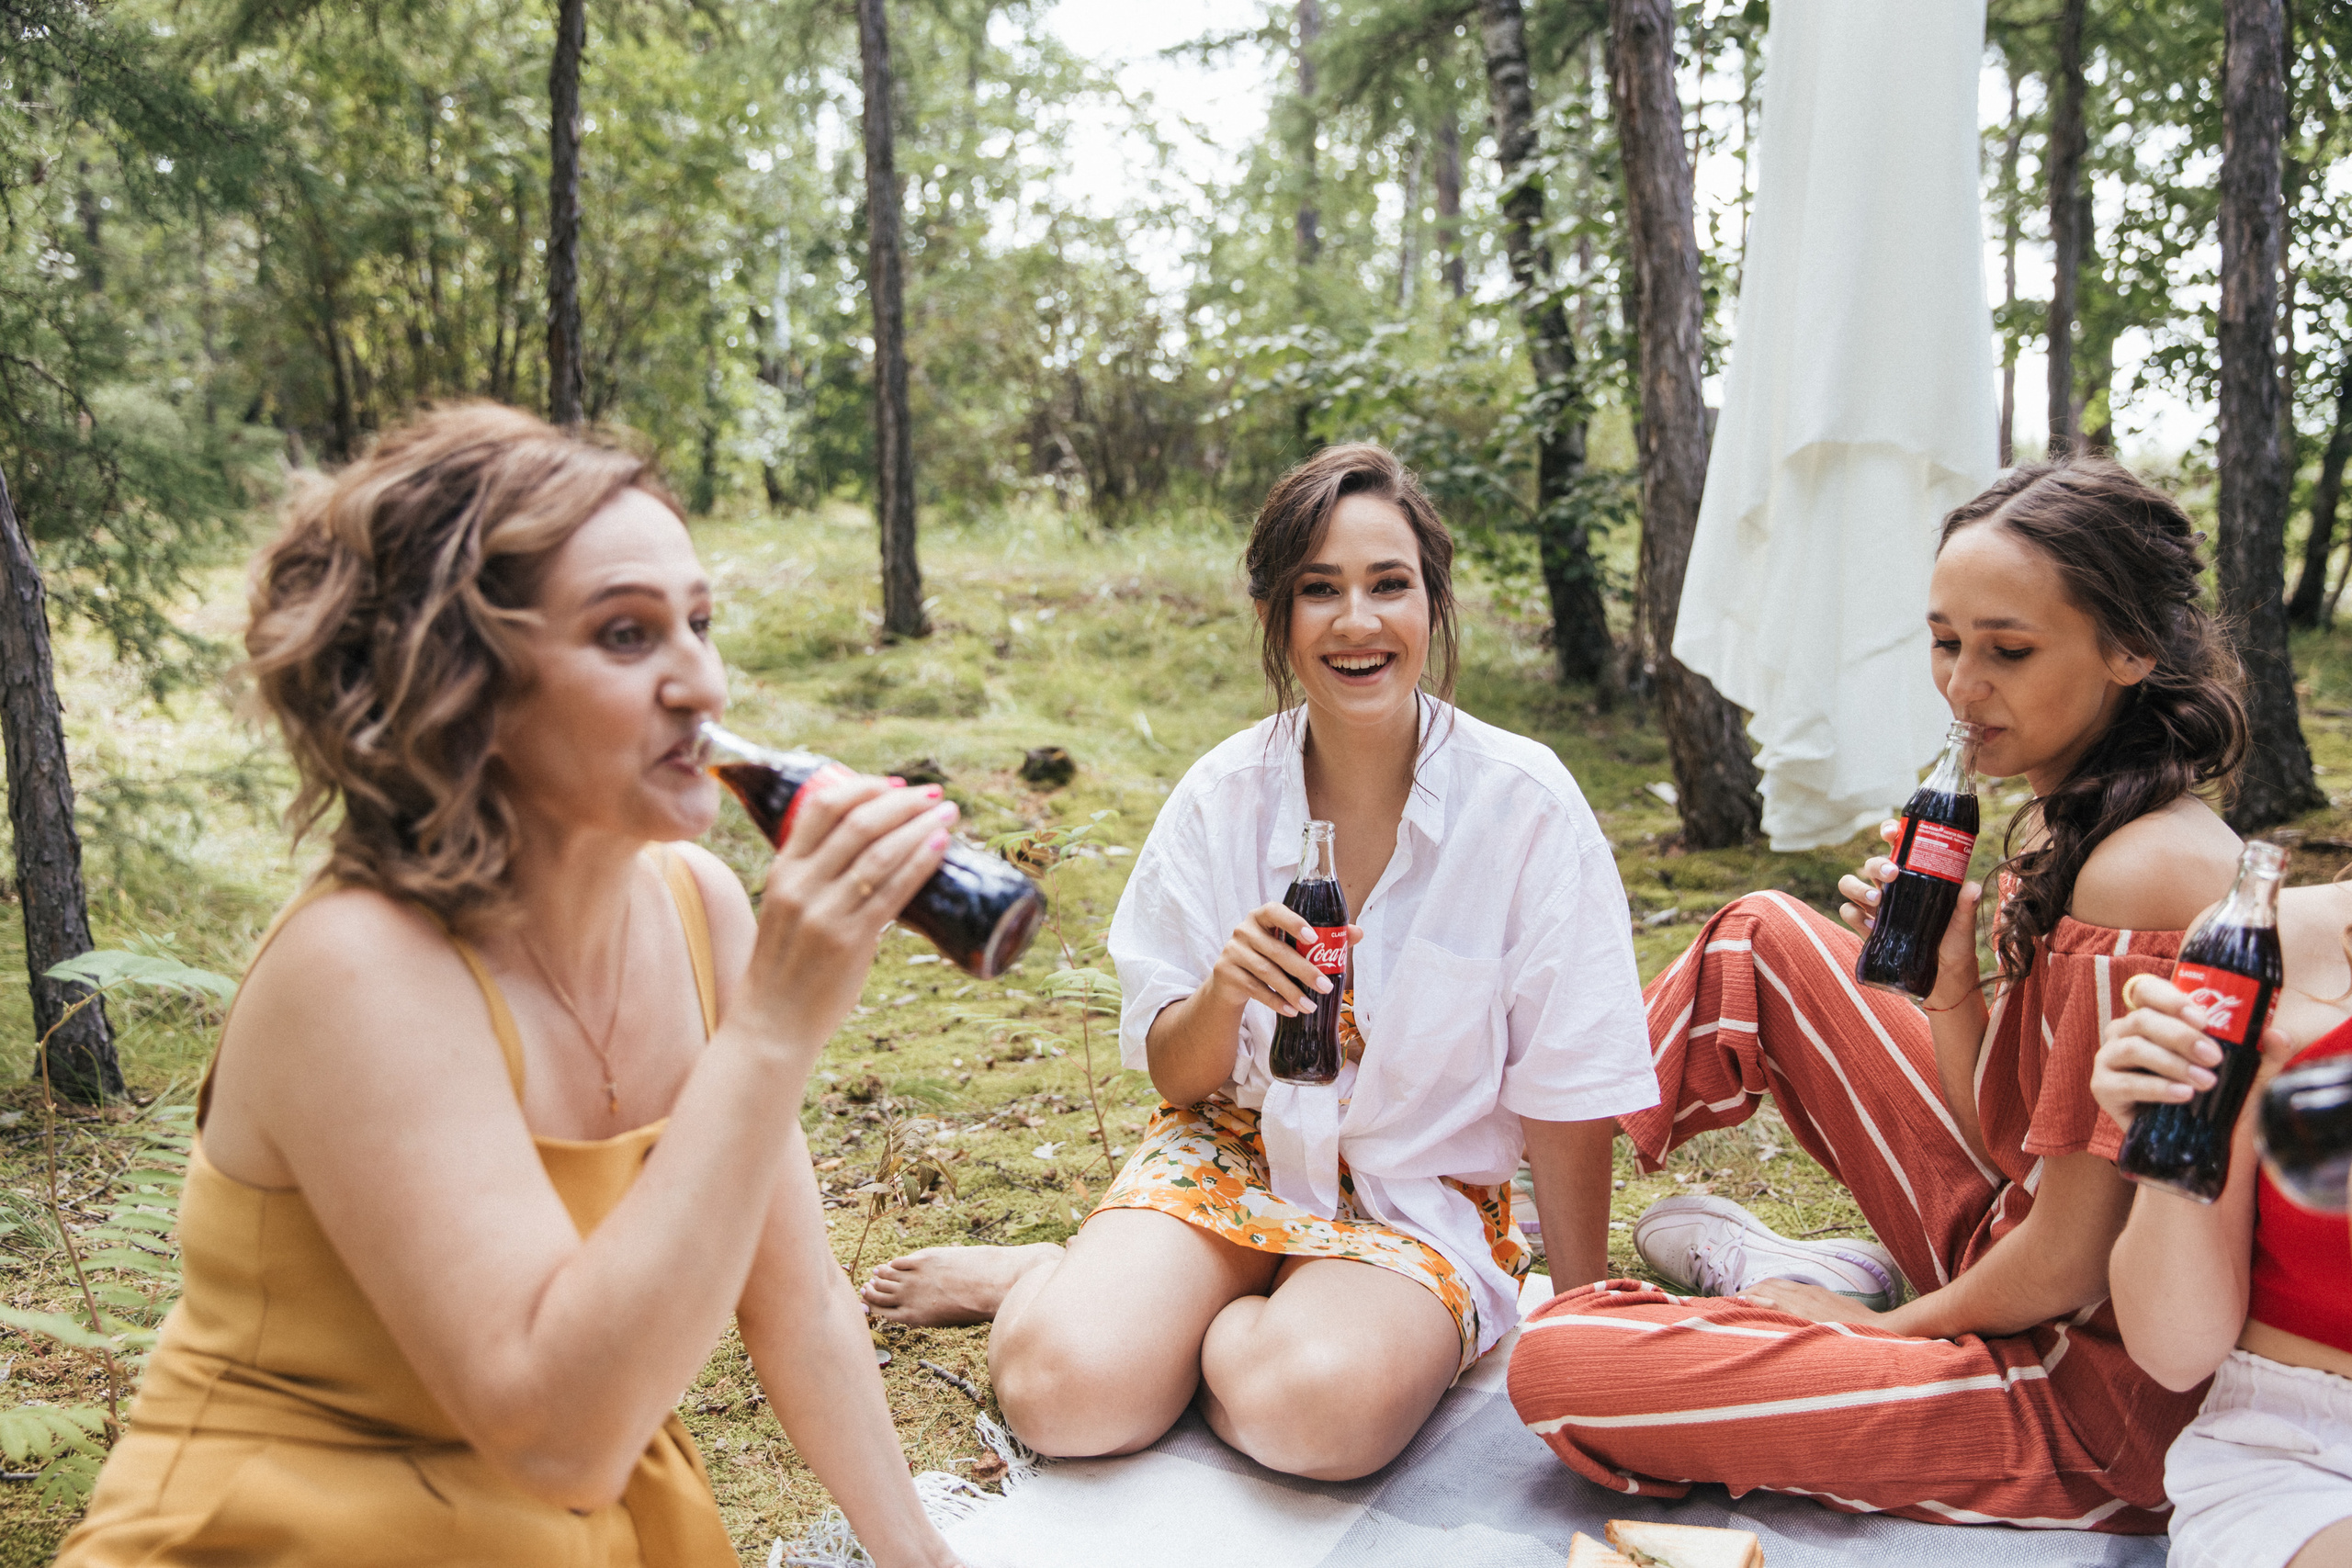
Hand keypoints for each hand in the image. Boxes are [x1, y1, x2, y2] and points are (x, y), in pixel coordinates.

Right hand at [737, 775, 956, 1046]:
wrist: (771, 1024)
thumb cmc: (786, 967)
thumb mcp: (787, 909)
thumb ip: (817, 881)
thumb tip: (871, 856)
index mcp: (783, 870)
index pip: (822, 807)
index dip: (864, 787)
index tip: (894, 783)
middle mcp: (801, 885)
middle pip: (859, 823)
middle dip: (904, 801)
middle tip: (935, 794)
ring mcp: (824, 913)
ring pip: (880, 853)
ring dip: (920, 826)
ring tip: (948, 815)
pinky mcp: (849, 941)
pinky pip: (892, 892)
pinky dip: (920, 863)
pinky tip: (940, 847)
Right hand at [1204, 901, 1360, 1018]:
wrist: (1232, 980)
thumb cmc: (1269, 956)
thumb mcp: (1290, 945)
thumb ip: (1323, 937)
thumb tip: (1358, 933)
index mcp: (1262, 916)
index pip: (1275, 911)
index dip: (1294, 923)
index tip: (1314, 938)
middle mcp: (1244, 930)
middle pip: (1277, 950)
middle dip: (1304, 970)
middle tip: (1326, 986)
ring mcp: (1233, 951)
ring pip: (1267, 972)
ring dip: (1292, 991)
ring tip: (1310, 1006)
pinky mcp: (1226, 973)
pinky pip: (1255, 989)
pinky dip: (1275, 1001)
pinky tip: (1292, 1010)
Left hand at [1735, 1278, 1891, 1328]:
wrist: (1883, 1329)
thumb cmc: (1863, 1327)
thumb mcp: (1839, 1315)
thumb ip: (1821, 1314)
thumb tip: (1812, 1322)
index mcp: (1813, 1294)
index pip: (1778, 1286)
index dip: (1760, 1291)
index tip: (1744, 1298)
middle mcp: (1806, 1294)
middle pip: (1769, 1286)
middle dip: (1749, 1293)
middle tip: (1729, 1302)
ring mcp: (1805, 1303)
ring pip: (1768, 1292)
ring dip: (1748, 1297)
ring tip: (1728, 1305)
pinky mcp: (1805, 1314)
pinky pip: (1775, 1304)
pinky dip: (1757, 1302)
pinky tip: (1741, 1305)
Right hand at [1836, 818, 1982, 1009]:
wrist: (1944, 979)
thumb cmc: (1955, 945)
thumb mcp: (1963, 924)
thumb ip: (1964, 906)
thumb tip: (1972, 887)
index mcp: (1914, 877)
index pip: (1897, 847)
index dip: (1889, 833)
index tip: (1891, 832)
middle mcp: (1892, 889)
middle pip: (1871, 864)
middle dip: (1876, 865)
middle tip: (1893, 876)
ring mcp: (1876, 908)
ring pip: (1850, 884)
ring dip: (1858, 887)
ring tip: (1876, 901)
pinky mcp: (1866, 929)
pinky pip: (1848, 913)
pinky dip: (1853, 915)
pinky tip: (1871, 926)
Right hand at [2092, 972, 2295, 1135]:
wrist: (2196, 1147)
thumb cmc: (2217, 1102)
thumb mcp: (2246, 1075)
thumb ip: (2265, 1054)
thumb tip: (2278, 1034)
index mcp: (2152, 1018)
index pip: (2147, 991)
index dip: (2170, 998)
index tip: (2204, 1018)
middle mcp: (2125, 1033)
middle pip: (2142, 1019)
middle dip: (2181, 1036)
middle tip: (2214, 1057)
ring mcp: (2109, 1059)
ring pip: (2133, 1047)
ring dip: (2171, 1063)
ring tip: (2204, 1082)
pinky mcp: (2103, 1088)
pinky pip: (2126, 1083)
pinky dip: (2156, 1087)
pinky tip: (2182, 1096)